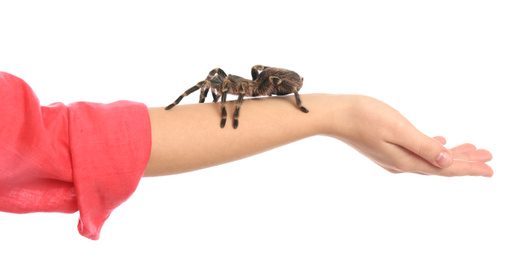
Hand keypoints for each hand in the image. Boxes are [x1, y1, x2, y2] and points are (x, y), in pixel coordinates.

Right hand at [326, 95, 492, 176]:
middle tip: (488, 157)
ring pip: (430, 158)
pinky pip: (418, 152)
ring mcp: (392, 157)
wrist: (335, 115)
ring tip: (470, 149)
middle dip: (465, 161)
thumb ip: (424, 146)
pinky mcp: (386, 148)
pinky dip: (433, 148)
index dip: (469, 168)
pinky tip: (439, 141)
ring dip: (451, 154)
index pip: (445, 168)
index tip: (490, 168)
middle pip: (440, 165)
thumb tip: (447, 162)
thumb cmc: (364, 117)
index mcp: (406, 160)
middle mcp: (401, 163)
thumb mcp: (399, 129)